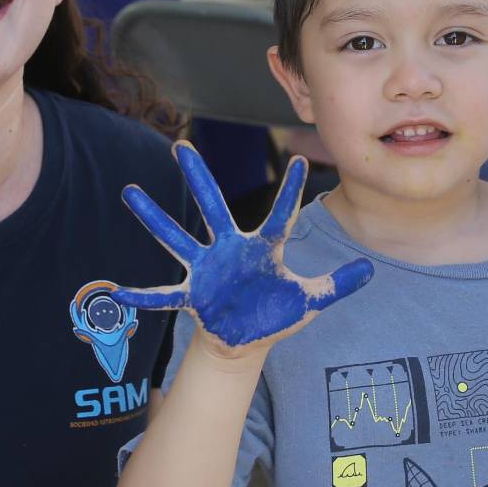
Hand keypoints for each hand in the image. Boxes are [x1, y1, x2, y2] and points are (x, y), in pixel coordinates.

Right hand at [111, 144, 372, 355]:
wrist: (246, 340)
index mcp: (262, 249)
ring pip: (177, 238)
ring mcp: (207, 270)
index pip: (281, 215)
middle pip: (211, 208)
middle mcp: (229, 250)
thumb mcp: (310, 300)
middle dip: (197, 178)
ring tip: (130, 191)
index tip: (299, 159)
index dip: (291, 191)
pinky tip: (116, 292)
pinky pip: (163, 296)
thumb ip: (337, 284)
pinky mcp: (193, 295)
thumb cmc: (275, 313)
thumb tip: (371, 269)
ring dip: (154, 217)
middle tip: (181, 146)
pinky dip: (141, 296)